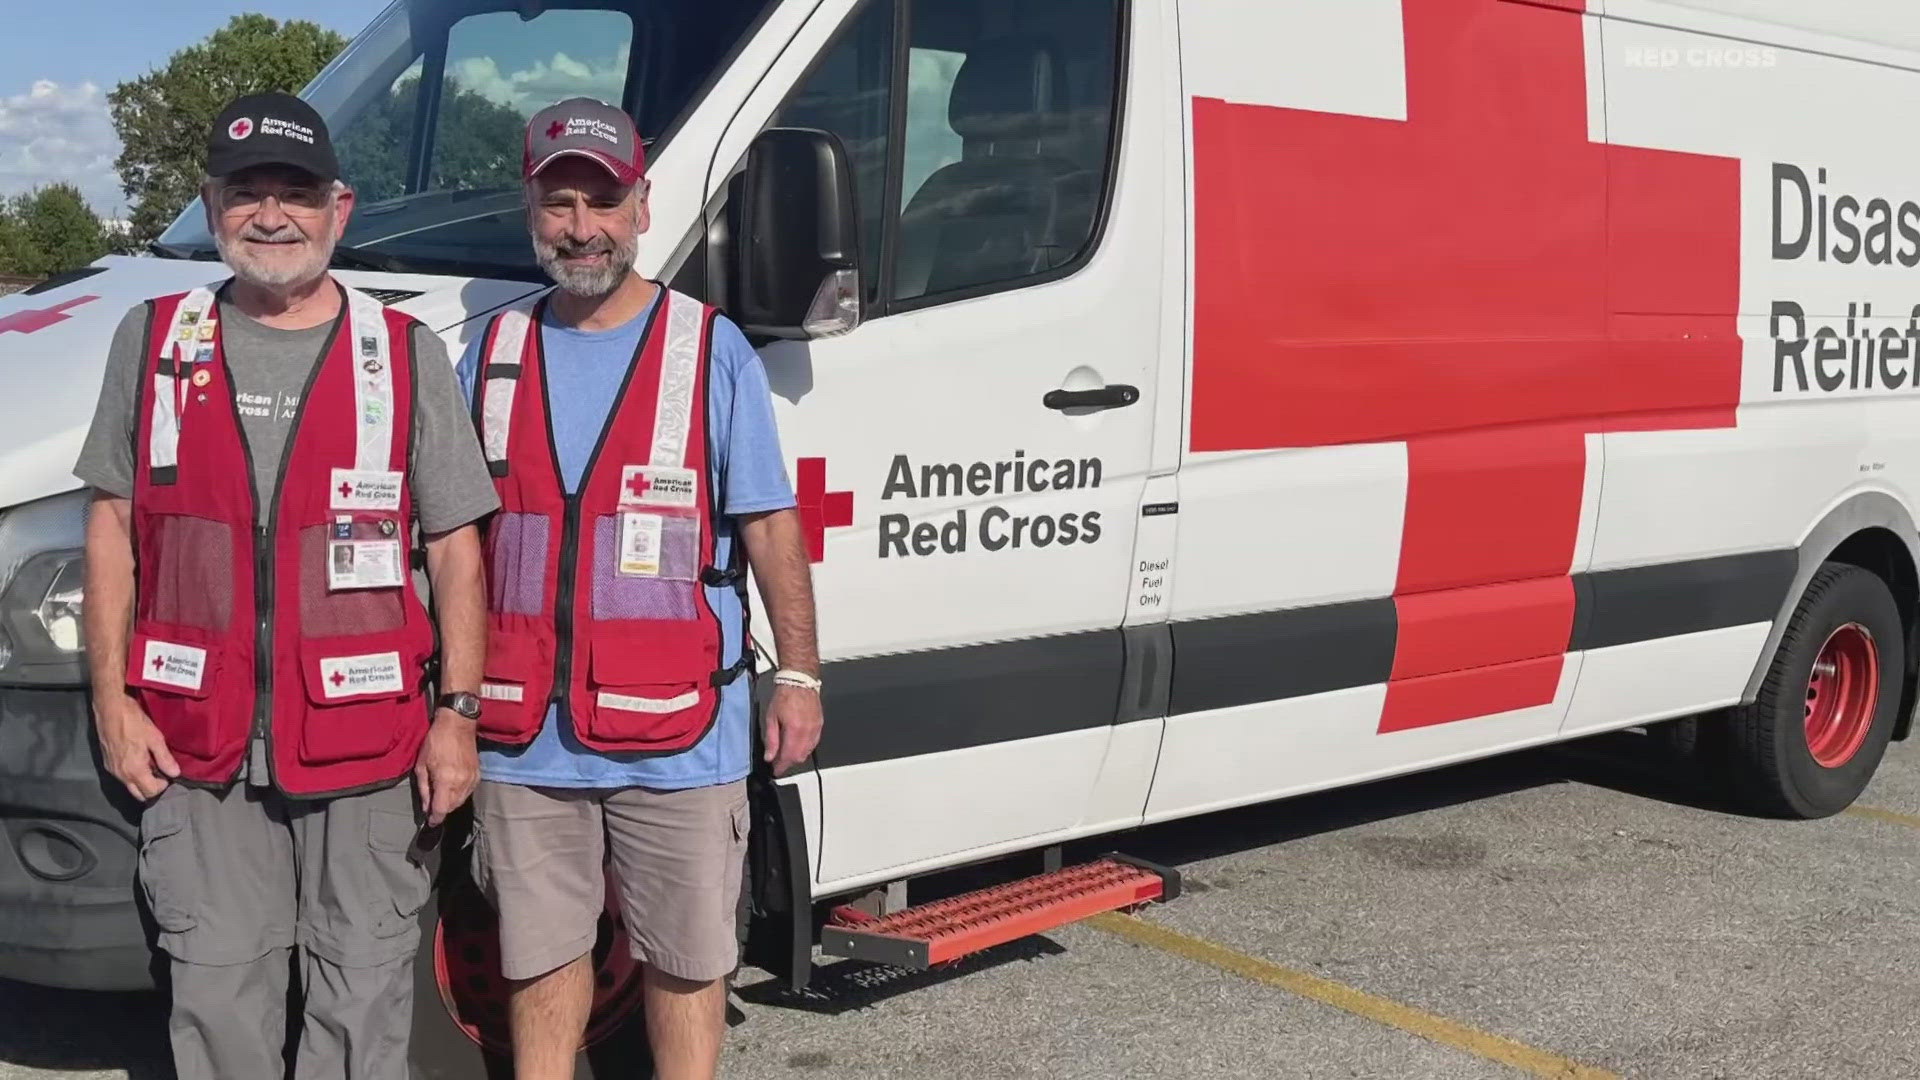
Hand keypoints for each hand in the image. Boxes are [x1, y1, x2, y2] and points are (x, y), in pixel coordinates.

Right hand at [96, 698, 178, 800]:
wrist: (109, 710)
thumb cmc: (134, 722)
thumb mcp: (155, 738)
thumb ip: (165, 758)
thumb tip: (175, 773)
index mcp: (134, 771)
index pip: (151, 792)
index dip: (163, 786)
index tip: (168, 774)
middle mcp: (121, 775)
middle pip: (139, 795)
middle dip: (151, 789)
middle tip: (161, 774)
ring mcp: (112, 770)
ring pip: (129, 787)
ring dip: (141, 782)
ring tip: (151, 766)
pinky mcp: (106, 764)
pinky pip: (121, 777)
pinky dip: (132, 775)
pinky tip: (139, 761)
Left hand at [414, 710, 478, 826]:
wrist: (458, 725)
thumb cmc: (436, 742)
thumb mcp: (422, 765)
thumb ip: (424, 789)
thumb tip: (426, 807)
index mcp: (446, 781)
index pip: (442, 810)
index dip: (435, 819)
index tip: (430, 822)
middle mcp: (461, 783)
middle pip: (452, 808)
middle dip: (442, 810)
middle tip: (432, 807)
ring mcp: (472, 779)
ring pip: (461, 801)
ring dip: (451, 803)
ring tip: (441, 797)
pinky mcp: (478, 775)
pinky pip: (468, 792)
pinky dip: (460, 795)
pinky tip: (452, 789)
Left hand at [761, 683, 821, 777]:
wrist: (799, 681)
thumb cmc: (785, 696)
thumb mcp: (771, 717)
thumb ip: (771, 739)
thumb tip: (770, 756)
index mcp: (794, 730)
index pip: (788, 756)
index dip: (781, 766)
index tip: (775, 770)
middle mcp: (807, 731)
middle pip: (799, 757)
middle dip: (788, 763)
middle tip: (778, 762)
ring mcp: (816, 729)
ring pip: (807, 752)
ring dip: (797, 756)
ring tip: (786, 754)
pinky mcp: (820, 726)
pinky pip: (813, 744)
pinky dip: (805, 748)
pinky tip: (797, 745)